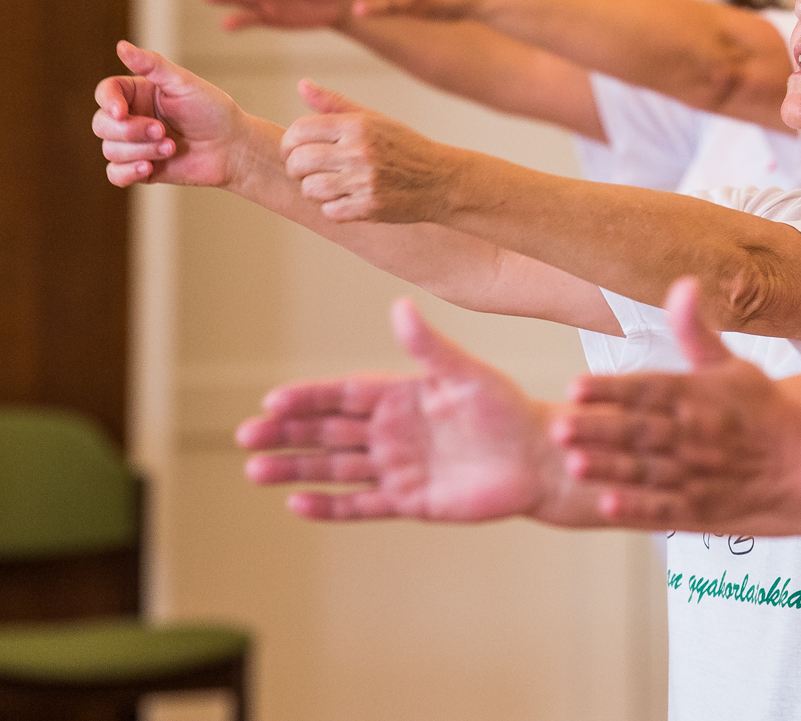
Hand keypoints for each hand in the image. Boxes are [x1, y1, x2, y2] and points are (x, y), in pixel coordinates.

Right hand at [92, 41, 248, 188]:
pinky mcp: (142, 169)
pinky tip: (148, 168)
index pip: (106, 93)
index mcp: (138, 94)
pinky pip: (115, 174)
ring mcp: (135, 145)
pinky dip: (127, 172)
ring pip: (110, 149)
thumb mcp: (184, 83)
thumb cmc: (213, 111)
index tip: (121, 112)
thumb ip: (152, 65)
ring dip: (141, 150)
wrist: (233, 148)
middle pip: (101, 124)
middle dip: (130, 131)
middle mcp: (132, 118)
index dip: (108, 102)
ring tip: (171, 148)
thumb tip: (121, 45)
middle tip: (161, 131)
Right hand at [237, 299, 551, 520]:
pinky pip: (362, 505)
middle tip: (247, 435)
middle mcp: (393, 432)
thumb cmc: (509, 409)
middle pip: (328, 431)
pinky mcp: (411, 502)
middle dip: (287, 432)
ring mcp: (398, 468)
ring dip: (296, 469)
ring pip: (335, 468)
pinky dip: (330, 506)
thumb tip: (399, 305)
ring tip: (255, 471)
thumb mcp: (466, 373)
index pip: (343, 394)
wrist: (541, 458)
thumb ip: (430, 346)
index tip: (273, 398)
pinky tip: (297, 505)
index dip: (309, 396)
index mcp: (402, 395)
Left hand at [280, 81, 453, 222]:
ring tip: (328, 185)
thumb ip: (334, 103)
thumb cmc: (405, 147)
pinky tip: (346, 199)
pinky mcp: (370, 207)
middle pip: (299, 161)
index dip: (289, 143)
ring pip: (310, 189)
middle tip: (307, 170)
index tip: (296, 150)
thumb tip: (301, 84)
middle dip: (296, 168)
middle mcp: (360, 151)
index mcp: (357, 125)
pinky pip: (330, 211)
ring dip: (313, 190)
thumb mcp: (373, 119)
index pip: (300, 130)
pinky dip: (332, 208)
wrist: (443, 181)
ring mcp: (365, 181)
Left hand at [553, 278, 800, 530]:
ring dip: (609, 468)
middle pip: (640, 430)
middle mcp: (695, 434)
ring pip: (647, 471)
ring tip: (573, 464)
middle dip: (599, 429)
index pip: (648, 388)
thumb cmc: (765, 411)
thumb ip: (695, 330)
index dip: (610, 388)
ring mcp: (698, 474)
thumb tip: (682, 283)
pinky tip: (607, 505)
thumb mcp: (733, 365)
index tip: (575, 387)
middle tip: (559, 427)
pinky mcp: (701, 510)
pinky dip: (636, 508)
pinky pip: (665, 510)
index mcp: (698, 396)